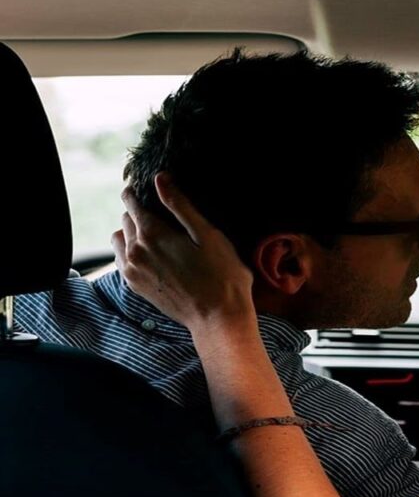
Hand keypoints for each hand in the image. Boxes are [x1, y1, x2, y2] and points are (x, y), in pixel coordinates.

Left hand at [112, 173, 254, 330]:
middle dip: (139, 213)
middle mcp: (136, 250)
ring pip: (119, 239)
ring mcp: (133, 270)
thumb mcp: (208, 234)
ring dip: (132, 233)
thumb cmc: (221, 275)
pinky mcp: (136, 286)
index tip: (149, 190)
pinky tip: (153, 256)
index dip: (138, 192)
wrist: (218, 318)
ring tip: (157, 237)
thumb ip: (180, 205)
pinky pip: (121, 260)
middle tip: (163, 216)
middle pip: (126, 219)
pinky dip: (130, 252)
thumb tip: (160, 178)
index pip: (130, 201)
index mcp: (153, 233)